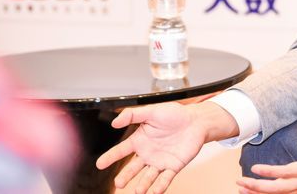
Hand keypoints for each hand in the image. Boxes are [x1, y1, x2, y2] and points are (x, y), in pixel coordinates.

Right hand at [96, 101, 236, 193]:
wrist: (197, 120)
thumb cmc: (175, 114)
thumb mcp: (152, 111)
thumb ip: (133, 115)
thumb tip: (114, 122)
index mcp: (140, 140)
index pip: (122, 150)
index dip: (111, 157)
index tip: (100, 164)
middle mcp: (148, 153)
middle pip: (133, 168)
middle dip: (125, 176)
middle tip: (118, 183)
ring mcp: (160, 161)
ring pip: (148, 176)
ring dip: (142, 185)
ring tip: (138, 191)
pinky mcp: (173, 166)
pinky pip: (165, 178)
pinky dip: (160, 186)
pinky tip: (155, 192)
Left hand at [236, 125, 296, 193]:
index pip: (287, 173)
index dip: (270, 172)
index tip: (255, 168)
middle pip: (281, 189)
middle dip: (259, 187)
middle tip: (241, 182)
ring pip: (283, 193)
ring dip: (262, 192)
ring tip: (244, 188)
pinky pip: (287, 192)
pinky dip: (273, 192)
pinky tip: (263, 189)